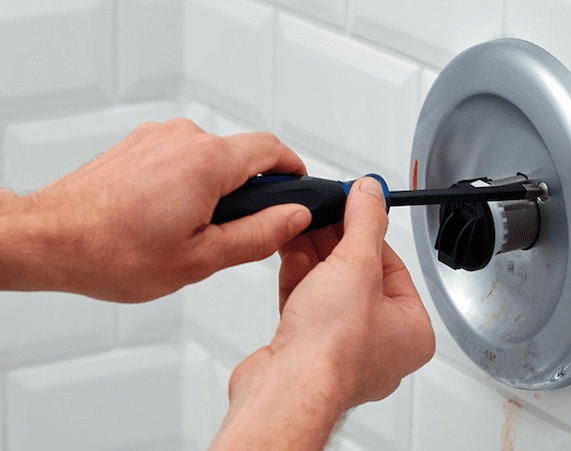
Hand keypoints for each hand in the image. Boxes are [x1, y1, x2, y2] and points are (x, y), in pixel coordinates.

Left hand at [0, 119, 311, 301]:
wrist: (50, 239)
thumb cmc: (112, 251)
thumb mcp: (202, 258)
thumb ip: (260, 234)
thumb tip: (294, 218)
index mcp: (207, 162)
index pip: (272, 150)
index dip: (293, 170)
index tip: (298, 188)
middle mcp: (183, 138)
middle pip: (240, 156)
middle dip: (247, 192)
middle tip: (234, 232)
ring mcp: (156, 138)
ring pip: (208, 160)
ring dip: (214, 189)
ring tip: (189, 231)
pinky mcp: (137, 144)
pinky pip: (179, 158)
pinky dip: (185, 183)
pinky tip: (165, 217)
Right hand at [215, 178, 434, 449]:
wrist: (285, 388)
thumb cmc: (331, 351)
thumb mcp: (356, 265)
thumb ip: (364, 222)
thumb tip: (371, 193)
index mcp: (411, 330)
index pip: (394, 265)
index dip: (369, 231)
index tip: (354, 206)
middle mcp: (381, 344)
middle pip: (360, 276)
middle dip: (336, 242)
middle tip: (324, 210)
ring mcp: (343, 350)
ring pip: (331, 290)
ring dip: (314, 256)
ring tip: (302, 223)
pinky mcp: (308, 351)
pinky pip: (308, 306)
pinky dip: (298, 279)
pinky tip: (290, 251)